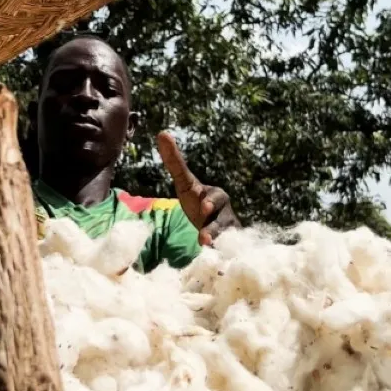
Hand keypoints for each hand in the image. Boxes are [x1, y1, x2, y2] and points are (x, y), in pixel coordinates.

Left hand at [157, 131, 239, 245]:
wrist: (213, 222)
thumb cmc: (197, 200)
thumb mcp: (185, 183)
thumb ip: (174, 161)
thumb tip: (162, 133)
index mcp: (215, 194)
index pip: (215, 196)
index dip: (210, 200)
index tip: (204, 205)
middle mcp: (224, 209)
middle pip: (222, 215)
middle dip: (214, 221)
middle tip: (204, 228)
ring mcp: (228, 226)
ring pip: (225, 232)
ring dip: (215, 238)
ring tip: (205, 243)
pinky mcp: (229, 241)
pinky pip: (228, 246)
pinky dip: (221, 251)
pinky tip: (213, 257)